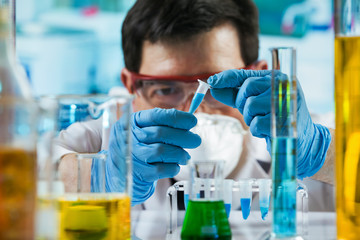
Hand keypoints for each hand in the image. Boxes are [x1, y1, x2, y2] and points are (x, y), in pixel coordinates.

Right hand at [103, 108, 200, 204]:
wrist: (121, 172)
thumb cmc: (139, 146)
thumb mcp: (143, 129)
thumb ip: (162, 124)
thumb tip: (189, 121)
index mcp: (132, 122)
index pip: (157, 115)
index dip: (178, 118)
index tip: (193, 121)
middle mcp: (129, 137)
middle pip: (161, 133)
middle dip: (184, 137)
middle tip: (196, 140)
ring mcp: (132, 156)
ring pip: (161, 151)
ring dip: (179, 154)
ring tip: (185, 156)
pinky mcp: (138, 173)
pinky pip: (160, 170)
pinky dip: (173, 167)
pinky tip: (175, 166)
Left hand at [207, 69, 330, 178]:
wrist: (303, 139)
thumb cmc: (276, 118)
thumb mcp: (256, 103)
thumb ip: (236, 94)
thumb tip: (214, 86)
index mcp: (276, 77)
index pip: (246, 74)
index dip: (226, 77)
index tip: (211, 81)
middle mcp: (282, 85)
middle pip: (247, 89)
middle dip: (243, 103)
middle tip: (254, 112)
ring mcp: (284, 101)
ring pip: (250, 106)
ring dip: (251, 118)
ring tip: (264, 120)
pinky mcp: (284, 119)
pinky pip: (256, 124)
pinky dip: (257, 130)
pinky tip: (269, 130)